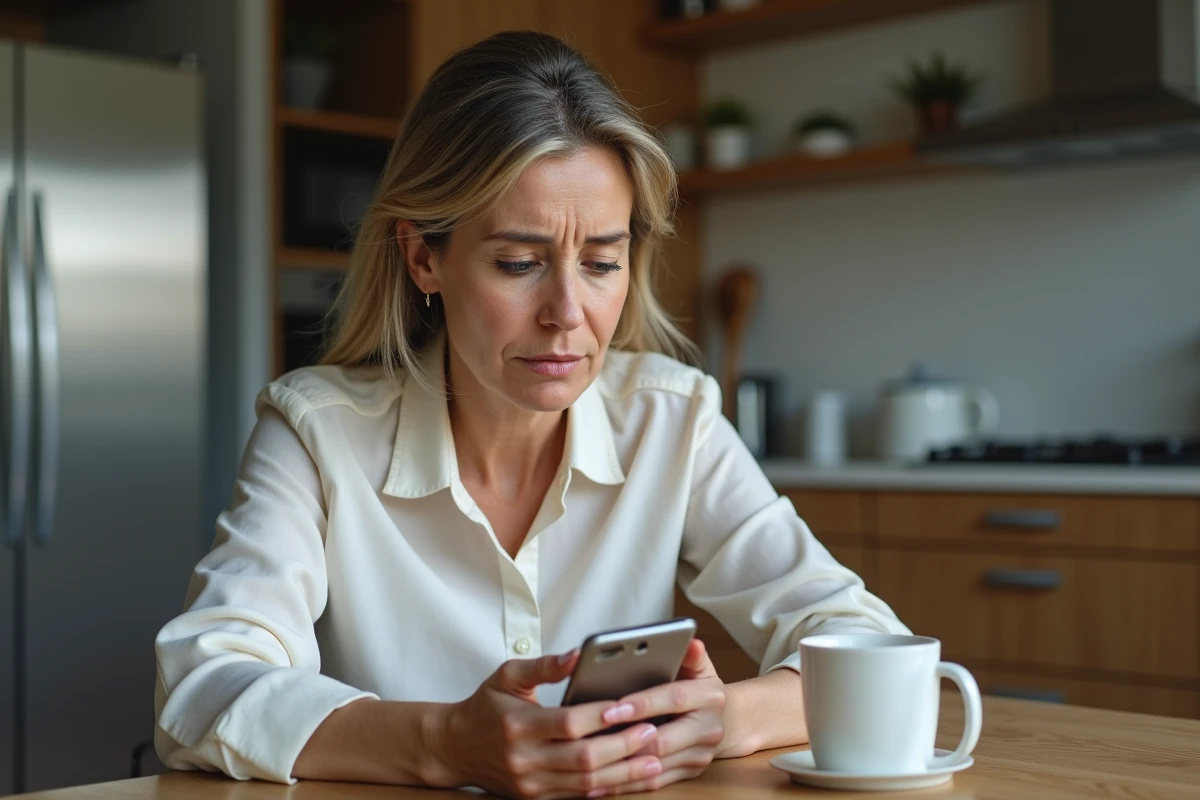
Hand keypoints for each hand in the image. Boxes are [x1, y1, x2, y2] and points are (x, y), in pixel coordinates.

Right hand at [437, 650, 666, 798]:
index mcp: (517, 725)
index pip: (566, 722)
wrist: (456, 748)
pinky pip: (579, 796)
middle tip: (652, 732)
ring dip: (624, 773)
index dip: (598, 715)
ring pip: (586, 782)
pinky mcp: (537, 798)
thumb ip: (544, 666)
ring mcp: (531, 783)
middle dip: (622, 746)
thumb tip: (577, 654)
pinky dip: (608, 788)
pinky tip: (632, 777)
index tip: (628, 705)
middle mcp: (524, 758)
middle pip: (582, 757)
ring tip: (655, 759)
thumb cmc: (486, 706)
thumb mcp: (507, 676)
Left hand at [596, 639, 727, 795]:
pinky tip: (600, 781)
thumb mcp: (699, 666)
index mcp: (710, 696)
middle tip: (592, 739)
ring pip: (655, 765)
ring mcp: (701, 755)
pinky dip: (626, 783)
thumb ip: (690, 654)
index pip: (672, 698)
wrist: (730, 719)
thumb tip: (691, 641)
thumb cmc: (700, 688)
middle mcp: (709, 728)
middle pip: (663, 739)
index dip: (641, 704)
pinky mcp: (690, 773)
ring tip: (590, 762)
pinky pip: (655, 782)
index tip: (611, 708)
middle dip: (625, 739)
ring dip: (621, 765)